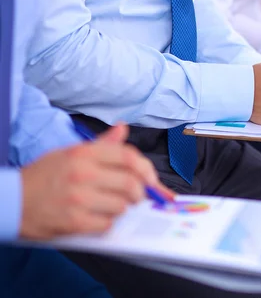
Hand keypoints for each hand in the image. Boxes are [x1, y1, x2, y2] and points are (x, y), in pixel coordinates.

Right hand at [19, 124, 174, 239]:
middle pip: (131, 184)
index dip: (147, 169)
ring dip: (122, 209)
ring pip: (121, 206)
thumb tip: (123, 128)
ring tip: (110, 206)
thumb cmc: (43, 176)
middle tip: (136, 197)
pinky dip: (107, 223)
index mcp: (84, 154)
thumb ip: (102, 145)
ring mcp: (78, 198)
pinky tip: (97, 218)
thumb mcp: (70, 153)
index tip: (153, 180)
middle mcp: (82, 173)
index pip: (129, 157)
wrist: (11, 201)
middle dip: (140, 193)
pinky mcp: (73, 221)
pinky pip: (107, 224)